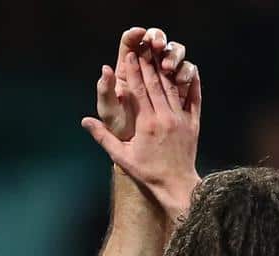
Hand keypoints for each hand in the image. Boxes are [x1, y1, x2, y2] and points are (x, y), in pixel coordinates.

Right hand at [83, 46, 201, 219]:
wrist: (175, 184)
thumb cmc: (146, 171)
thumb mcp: (121, 156)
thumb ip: (103, 137)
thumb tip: (85, 121)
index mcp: (146, 123)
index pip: (138, 91)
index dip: (132, 72)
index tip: (128, 57)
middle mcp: (165, 117)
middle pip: (155, 85)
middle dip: (147, 65)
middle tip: (142, 49)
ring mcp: (181, 119)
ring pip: (172, 89)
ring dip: (165, 71)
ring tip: (160, 56)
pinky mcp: (193, 123)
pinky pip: (194, 99)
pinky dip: (192, 84)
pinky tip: (190, 70)